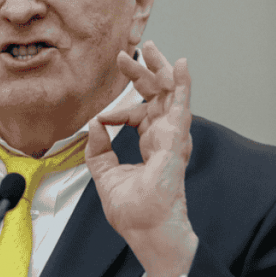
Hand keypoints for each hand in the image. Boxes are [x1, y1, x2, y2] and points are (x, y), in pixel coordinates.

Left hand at [85, 40, 197, 276]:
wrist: (145, 228)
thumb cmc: (134, 210)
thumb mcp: (106, 174)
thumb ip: (99, 149)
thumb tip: (94, 123)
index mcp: (151, 143)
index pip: (138, 113)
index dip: (118, 110)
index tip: (102, 118)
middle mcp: (164, 136)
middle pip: (157, 96)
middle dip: (143, 73)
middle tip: (129, 54)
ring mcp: (173, 137)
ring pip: (169, 94)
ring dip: (159, 69)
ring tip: (151, 48)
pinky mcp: (176, 140)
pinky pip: (181, 106)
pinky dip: (181, 84)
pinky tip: (180, 65)